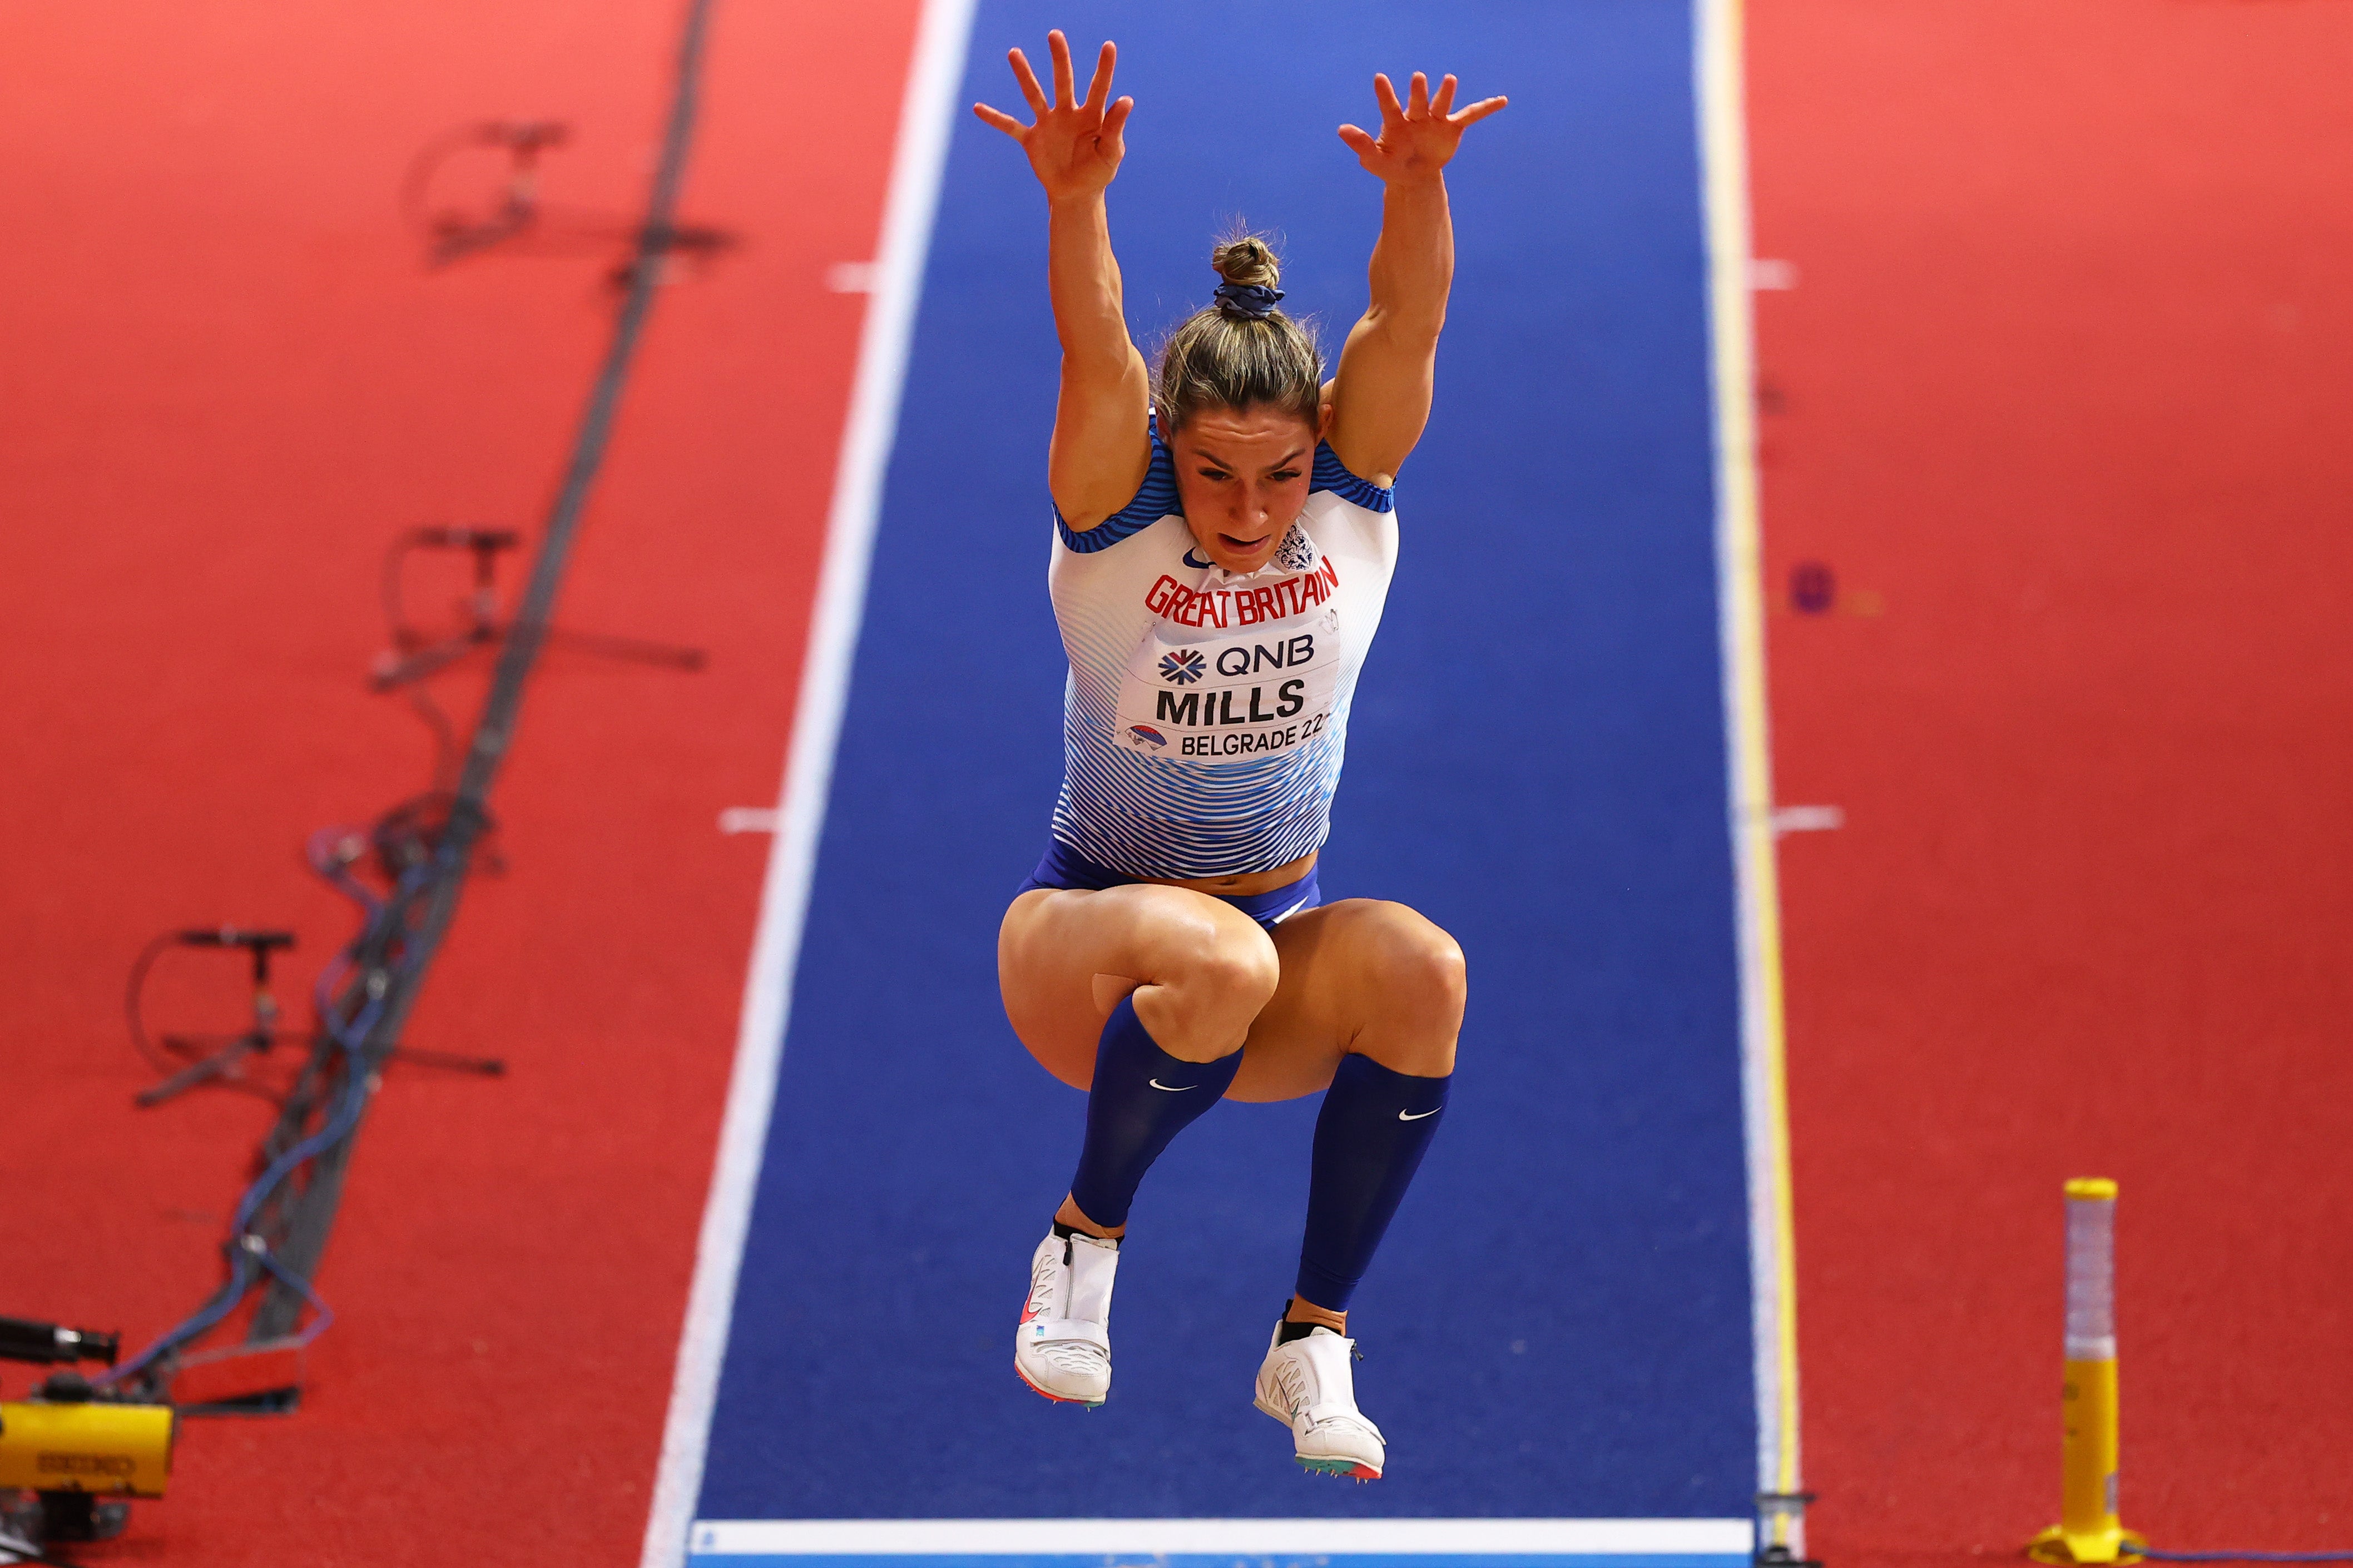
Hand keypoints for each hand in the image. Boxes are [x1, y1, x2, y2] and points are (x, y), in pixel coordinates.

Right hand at [973, 30, 1133, 202]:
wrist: (1076, 194)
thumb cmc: (1098, 172)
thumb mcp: (1111, 153)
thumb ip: (1115, 128)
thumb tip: (1126, 99)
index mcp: (1091, 116)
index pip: (1099, 87)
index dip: (1105, 67)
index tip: (1108, 46)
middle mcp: (1068, 113)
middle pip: (1063, 81)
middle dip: (1060, 59)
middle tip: (1055, 35)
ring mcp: (1048, 124)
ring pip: (1034, 95)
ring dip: (1024, 75)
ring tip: (1014, 52)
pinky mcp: (1032, 139)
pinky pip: (1010, 126)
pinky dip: (995, 118)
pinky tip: (977, 108)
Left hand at [1338, 72, 1505, 183]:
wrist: (1412, 177)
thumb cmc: (1390, 165)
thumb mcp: (1374, 160)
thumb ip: (1361, 144)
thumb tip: (1342, 129)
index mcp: (1395, 122)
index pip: (1389, 106)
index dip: (1384, 93)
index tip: (1379, 78)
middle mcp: (1416, 116)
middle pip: (1418, 101)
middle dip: (1418, 91)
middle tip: (1418, 78)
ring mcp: (1435, 120)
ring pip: (1442, 104)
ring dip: (1445, 93)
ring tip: (1449, 80)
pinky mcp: (1452, 127)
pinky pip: (1471, 116)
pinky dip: (1486, 108)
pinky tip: (1502, 100)